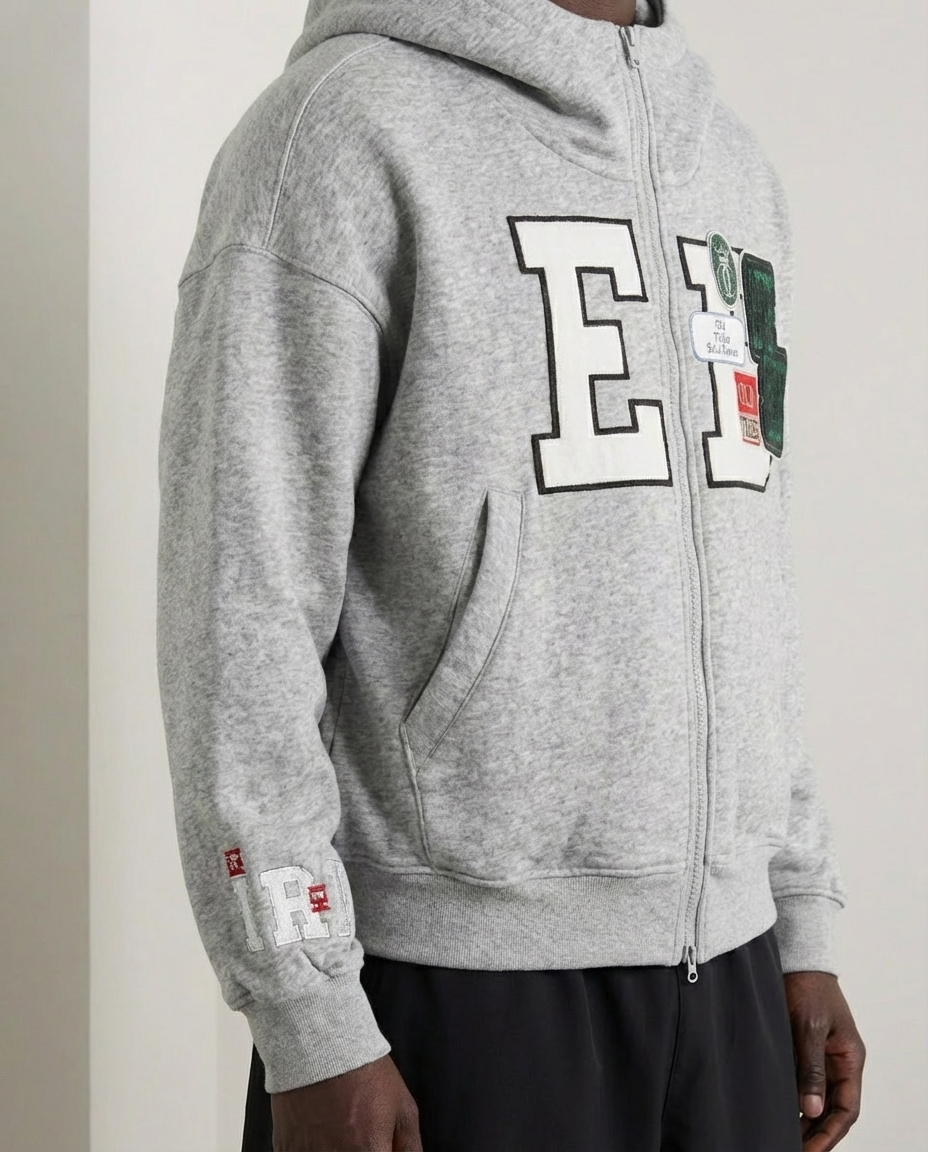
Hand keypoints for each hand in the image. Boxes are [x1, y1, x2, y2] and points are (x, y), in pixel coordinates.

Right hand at [270, 1054, 422, 1151]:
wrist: (321, 1042)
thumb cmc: (363, 1071)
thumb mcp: (402, 1108)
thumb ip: (410, 1148)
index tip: (380, 1150)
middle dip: (362, 1151)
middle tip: (360, 1141)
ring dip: (336, 1151)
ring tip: (342, 1133)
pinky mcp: (285, 1149)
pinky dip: (314, 1150)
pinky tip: (323, 1136)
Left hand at [784, 972, 864, 1150]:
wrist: (797, 959)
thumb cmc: (806, 987)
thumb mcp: (808, 1027)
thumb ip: (810, 1068)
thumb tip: (810, 1109)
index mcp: (849, 1059)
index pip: (846, 1109)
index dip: (830, 1133)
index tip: (810, 1151)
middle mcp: (839, 1062)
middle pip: (833, 1109)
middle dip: (816, 1133)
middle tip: (793, 1149)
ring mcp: (823, 1056)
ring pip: (818, 1098)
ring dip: (804, 1119)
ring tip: (784, 1137)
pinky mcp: (805, 1049)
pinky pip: (804, 1082)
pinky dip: (794, 1099)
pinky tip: (779, 1110)